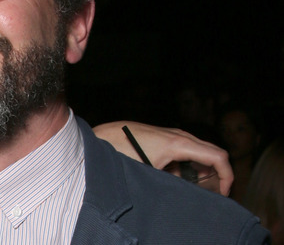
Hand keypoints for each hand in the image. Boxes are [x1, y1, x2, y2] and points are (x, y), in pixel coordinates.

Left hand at [93, 121, 231, 195]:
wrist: (103, 137)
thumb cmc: (123, 152)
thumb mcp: (151, 173)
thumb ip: (174, 183)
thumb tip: (188, 196)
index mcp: (179, 143)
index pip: (219, 156)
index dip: (228, 176)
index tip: (224, 193)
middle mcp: (179, 135)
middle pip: (213, 154)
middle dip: (218, 175)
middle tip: (213, 194)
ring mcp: (171, 134)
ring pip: (199, 153)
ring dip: (202, 171)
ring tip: (194, 189)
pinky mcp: (163, 137)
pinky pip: (185, 151)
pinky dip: (188, 166)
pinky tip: (175, 179)